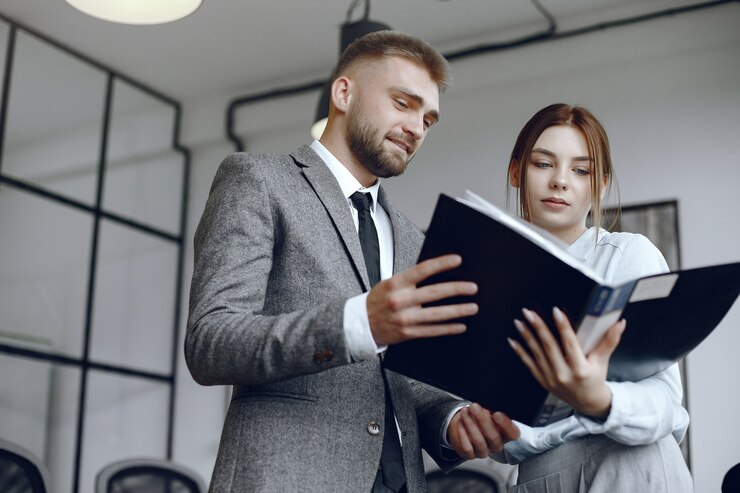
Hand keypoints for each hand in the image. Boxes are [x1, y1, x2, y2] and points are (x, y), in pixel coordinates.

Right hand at [367, 254, 477, 345]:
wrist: (360, 324)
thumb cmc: (377, 302)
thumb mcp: (389, 284)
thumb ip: (410, 280)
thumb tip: (436, 273)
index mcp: (396, 284)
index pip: (422, 270)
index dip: (441, 264)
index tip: (457, 260)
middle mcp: (401, 300)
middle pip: (434, 293)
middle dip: (457, 289)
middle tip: (472, 287)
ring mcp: (405, 318)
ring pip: (437, 314)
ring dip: (458, 310)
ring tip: (472, 307)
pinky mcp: (407, 333)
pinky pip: (432, 331)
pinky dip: (448, 328)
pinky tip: (460, 325)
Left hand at [447, 404, 519, 458]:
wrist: (465, 429)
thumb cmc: (481, 419)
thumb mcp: (489, 412)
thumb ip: (492, 410)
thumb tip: (489, 403)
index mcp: (506, 434)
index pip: (513, 433)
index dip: (506, 425)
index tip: (497, 414)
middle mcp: (497, 445)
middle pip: (494, 437)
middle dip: (483, 420)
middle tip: (474, 407)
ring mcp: (484, 451)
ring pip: (479, 441)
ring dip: (471, 424)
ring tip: (465, 411)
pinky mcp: (471, 455)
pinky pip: (467, 447)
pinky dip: (463, 434)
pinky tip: (460, 423)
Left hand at [508, 307, 625, 418]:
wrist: (588, 403)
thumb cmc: (595, 379)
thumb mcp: (603, 361)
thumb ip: (610, 341)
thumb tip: (620, 323)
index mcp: (580, 368)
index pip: (570, 343)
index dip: (563, 327)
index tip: (555, 311)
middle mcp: (564, 374)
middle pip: (549, 346)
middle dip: (538, 327)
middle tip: (528, 312)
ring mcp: (551, 378)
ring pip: (536, 353)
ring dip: (526, 336)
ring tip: (520, 321)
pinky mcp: (542, 380)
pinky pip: (529, 364)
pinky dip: (520, 352)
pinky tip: (512, 340)